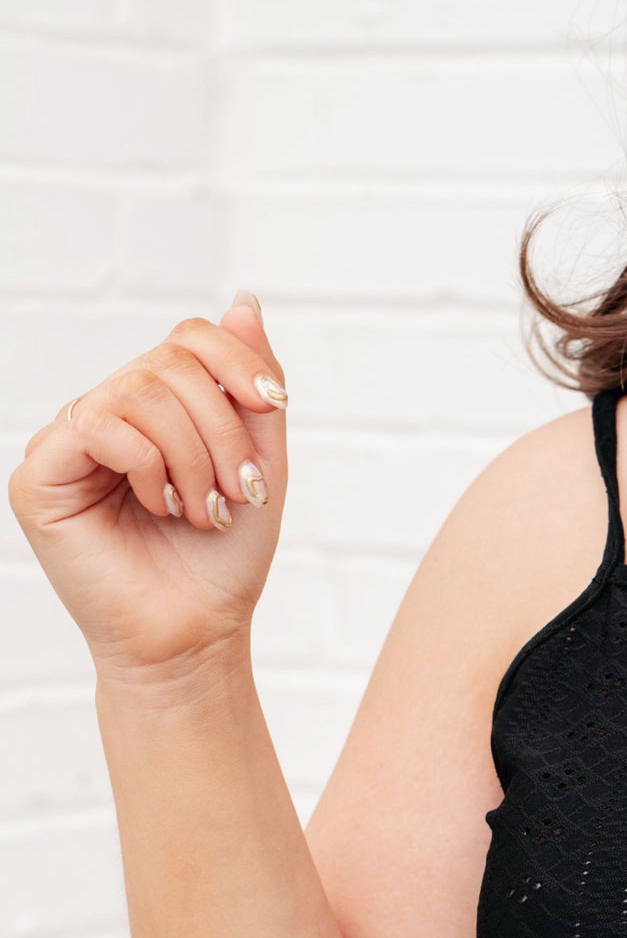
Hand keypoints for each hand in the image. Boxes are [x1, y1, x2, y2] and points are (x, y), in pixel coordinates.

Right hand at [8, 294, 289, 685]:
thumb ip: (251, 385)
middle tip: (237, 492)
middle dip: (220, 427)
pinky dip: (148, 465)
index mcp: (155, 410)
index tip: (275, 407)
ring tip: (204, 511)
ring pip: (138, 391)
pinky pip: (97, 425)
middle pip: (168, 363)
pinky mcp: (40, 476)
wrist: (195, 636)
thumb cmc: (223, 562)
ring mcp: (69, 443)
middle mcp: (107, 415)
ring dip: (191, 455)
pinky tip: (160, 506)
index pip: (187, 339)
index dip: (236, 360)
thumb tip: (244, 301)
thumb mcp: (257, 462)